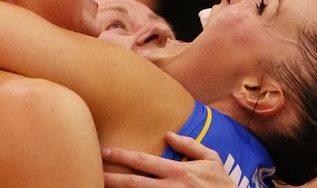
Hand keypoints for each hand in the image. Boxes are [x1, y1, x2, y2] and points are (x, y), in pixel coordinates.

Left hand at [103, 131, 237, 187]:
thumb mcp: (212, 159)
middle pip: (134, 183)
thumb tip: (168, 134)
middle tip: (94, 173)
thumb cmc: (222, 185)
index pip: (144, 161)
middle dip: (112, 178)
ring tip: (100, 186)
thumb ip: (190, 145)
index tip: (105, 152)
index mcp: (178, 172)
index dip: (122, 156)